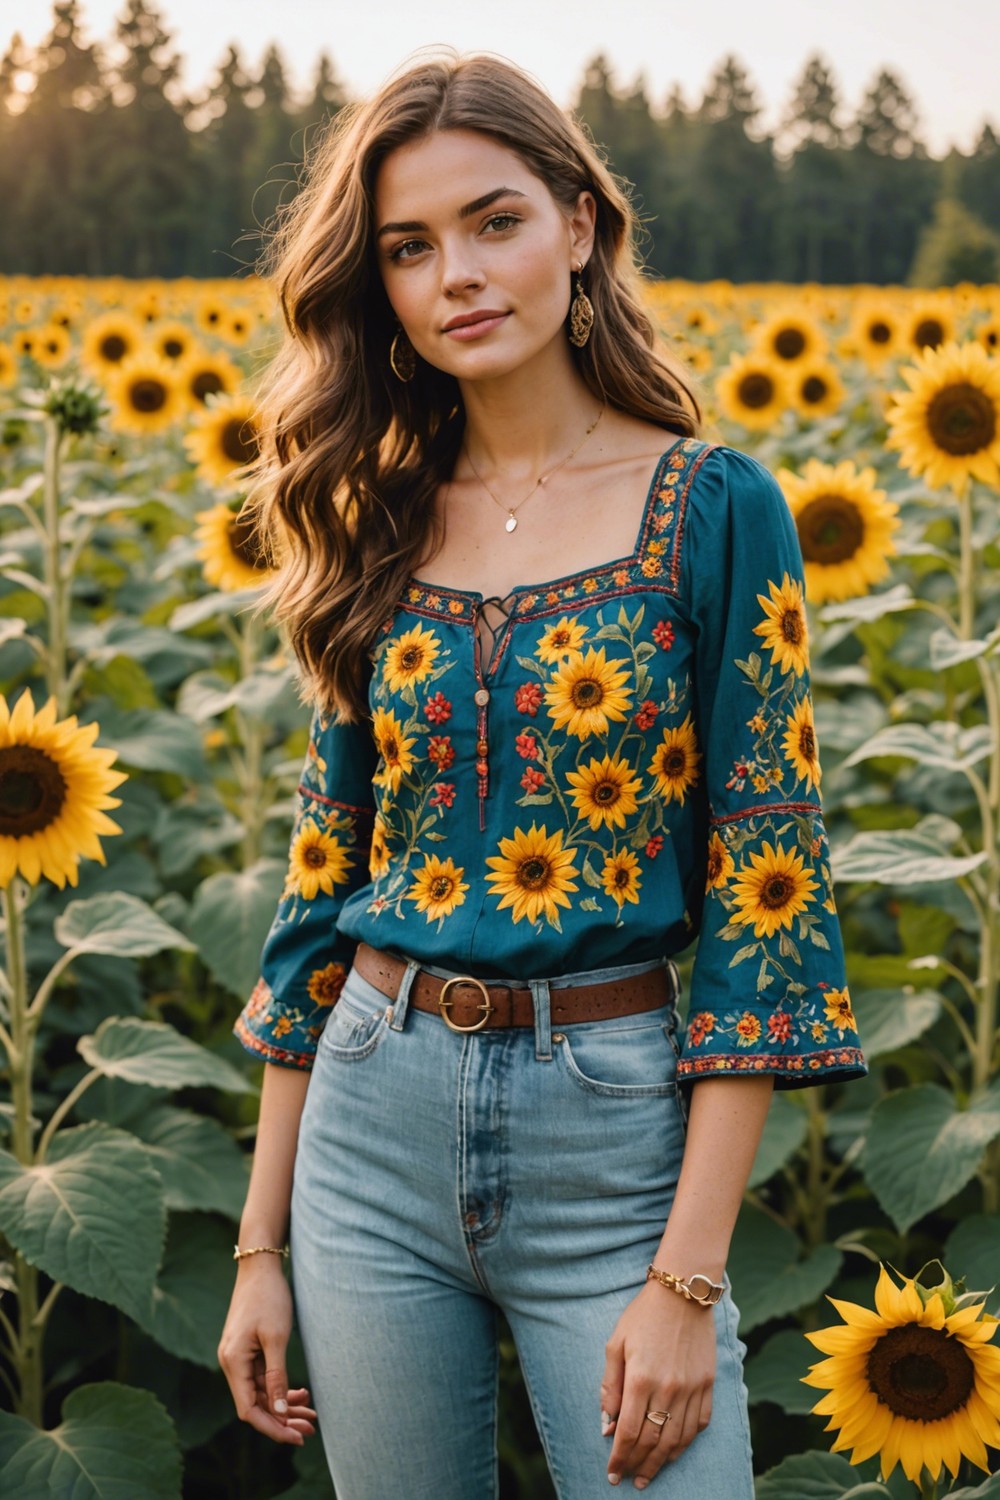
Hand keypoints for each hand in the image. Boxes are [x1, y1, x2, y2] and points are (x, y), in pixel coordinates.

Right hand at [218, 1261, 317, 1445]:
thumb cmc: (269, 1297)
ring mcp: (239, 1357)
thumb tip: (279, 1413)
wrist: (261, 1266)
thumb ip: (277, 1377)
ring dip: (285, 1405)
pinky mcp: (248, 1351)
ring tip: (311, 1416)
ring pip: (262, 1393)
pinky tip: (301, 1393)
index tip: (295, 1437)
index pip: (249, 1410)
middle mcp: (232, 1364)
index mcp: (233, 1363)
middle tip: (310, 1430)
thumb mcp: (276, 1337)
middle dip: (282, 1420)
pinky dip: (281, 1388)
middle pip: (256, 1404)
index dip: (271, 1427)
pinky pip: (264, 1378)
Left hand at [600, 1279, 715, 1487]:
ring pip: (677, 1439)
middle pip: (652, 1441)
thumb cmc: (643, 1315)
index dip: (619, 1457)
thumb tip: (607, 1424)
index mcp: (641, 1379)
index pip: (628, 1432)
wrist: (683, 1292)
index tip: (613, 1473)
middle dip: (638, 1465)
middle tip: (629, 1479)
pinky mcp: (708, 1384)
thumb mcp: (616, 1344)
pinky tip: (674, 1452)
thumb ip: (610, 1386)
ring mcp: (692, 1388)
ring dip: (661, 1462)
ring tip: (648, 1476)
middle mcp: (668, 1388)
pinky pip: (699, 1425)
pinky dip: (685, 1443)